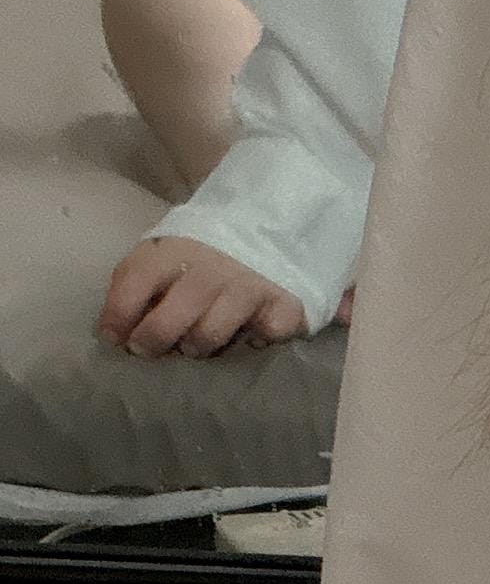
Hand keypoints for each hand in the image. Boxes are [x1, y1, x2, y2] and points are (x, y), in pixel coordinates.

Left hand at [99, 237, 307, 356]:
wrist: (271, 232)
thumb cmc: (203, 259)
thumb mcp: (163, 258)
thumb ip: (136, 288)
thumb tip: (113, 333)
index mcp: (173, 249)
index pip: (136, 279)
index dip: (118, 313)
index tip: (113, 338)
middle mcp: (210, 266)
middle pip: (171, 315)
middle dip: (153, 338)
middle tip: (148, 351)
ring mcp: (248, 286)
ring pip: (210, 334)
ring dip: (197, 346)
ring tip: (196, 345)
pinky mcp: (284, 305)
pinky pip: (264, 335)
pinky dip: (255, 341)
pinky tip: (250, 336)